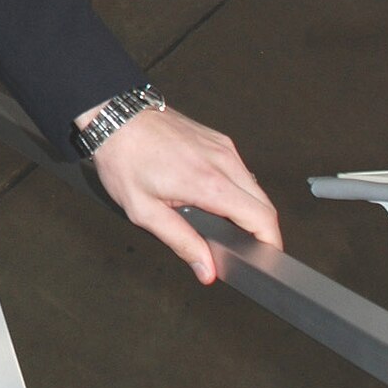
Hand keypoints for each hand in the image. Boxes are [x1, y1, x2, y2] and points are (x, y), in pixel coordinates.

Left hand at [85, 105, 280, 282]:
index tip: (267, 258)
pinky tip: (213, 199)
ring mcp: (223, 147)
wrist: (117, 118)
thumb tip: (206, 269)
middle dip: (261, 230)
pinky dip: (236, 190)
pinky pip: (240, 171)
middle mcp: (223, 161)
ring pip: (254, 187)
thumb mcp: (144, 211)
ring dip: (248, 209)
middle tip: (244, 249)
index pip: (262, 217)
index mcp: (208, 182)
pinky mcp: (218, 140)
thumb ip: (180, 242)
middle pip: (264, 204)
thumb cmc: (124, 159)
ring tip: (224, 226)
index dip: (270, 242)